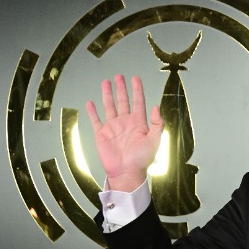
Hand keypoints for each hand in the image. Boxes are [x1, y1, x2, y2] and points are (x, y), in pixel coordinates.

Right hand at [85, 74, 163, 190]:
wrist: (126, 173)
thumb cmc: (142, 160)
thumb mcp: (155, 141)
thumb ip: (158, 124)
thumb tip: (156, 107)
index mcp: (138, 123)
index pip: (138, 102)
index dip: (137, 90)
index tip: (135, 78)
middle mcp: (125, 123)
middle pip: (123, 101)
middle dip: (121, 88)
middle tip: (119, 76)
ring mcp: (113, 127)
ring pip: (109, 106)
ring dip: (107, 94)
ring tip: (106, 82)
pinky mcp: (101, 134)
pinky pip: (96, 120)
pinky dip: (92, 112)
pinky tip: (90, 103)